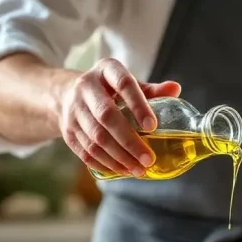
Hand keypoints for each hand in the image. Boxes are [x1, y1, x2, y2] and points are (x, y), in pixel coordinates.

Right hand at [55, 58, 180, 176]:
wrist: (66, 94)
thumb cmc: (108, 90)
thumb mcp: (127, 83)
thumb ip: (151, 90)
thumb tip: (176, 89)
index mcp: (105, 70)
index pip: (123, 84)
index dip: (138, 105)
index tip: (152, 126)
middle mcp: (85, 87)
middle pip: (107, 116)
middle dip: (129, 141)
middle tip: (148, 159)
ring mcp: (73, 110)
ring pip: (95, 138)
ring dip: (119, 157)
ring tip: (138, 169)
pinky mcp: (67, 131)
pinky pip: (86, 151)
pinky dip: (105, 164)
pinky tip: (122, 170)